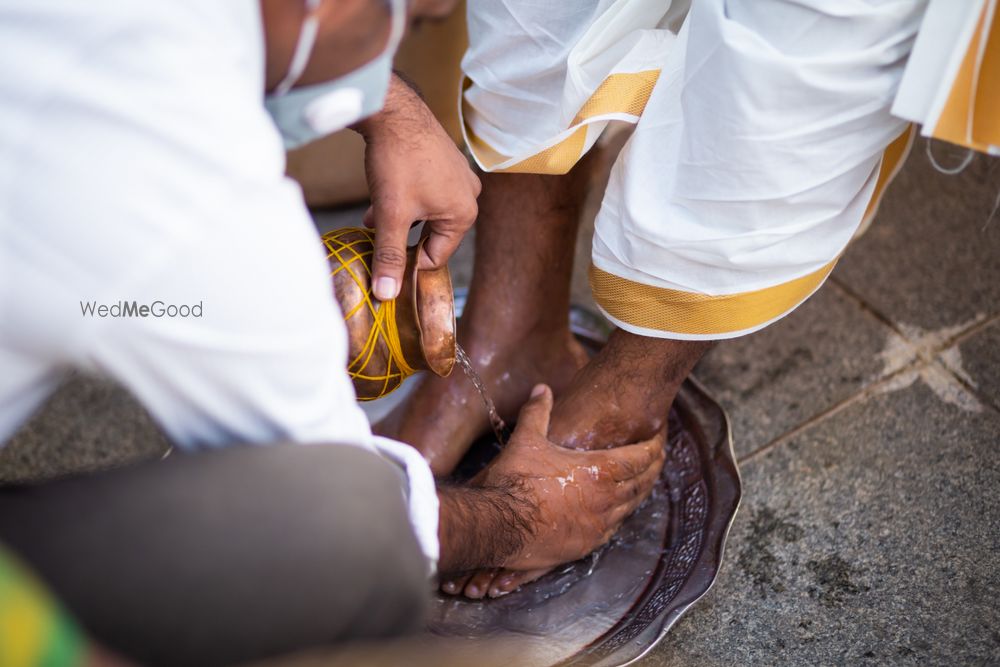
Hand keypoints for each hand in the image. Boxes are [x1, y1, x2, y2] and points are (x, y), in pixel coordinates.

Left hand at [353, 74, 480, 300]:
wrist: (393, 109)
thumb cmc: (398, 161)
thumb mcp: (392, 215)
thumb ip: (390, 256)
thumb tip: (387, 295)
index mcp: (464, 214)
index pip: (435, 256)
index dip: (406, 263)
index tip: (382, 262)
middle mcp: (469, 196)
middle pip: (431, 234)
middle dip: (401, 237)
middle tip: (375, 237)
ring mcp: (458, 176)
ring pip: (425, 213)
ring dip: (400, 218)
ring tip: (374, 218)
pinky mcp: (445, 161)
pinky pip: (426, 192)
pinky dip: (405, 199)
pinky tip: (381, 197)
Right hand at [446, 384, 664, 572]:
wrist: (498, 526)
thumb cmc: (515, 482)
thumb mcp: (526, 440)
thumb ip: (537, 413)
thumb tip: (542, 389)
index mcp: (599, 472)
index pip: (640, 458)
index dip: (654, 446)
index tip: (660, 438)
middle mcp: (606, 501)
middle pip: (642, 483)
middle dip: (653, 469)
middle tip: (658, 458)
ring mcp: (597, 527)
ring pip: (630, 508)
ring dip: (639, 493)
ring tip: (642, 483)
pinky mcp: (584, 547)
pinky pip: (612, 530)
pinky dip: (620, 517)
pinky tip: (616, 514)